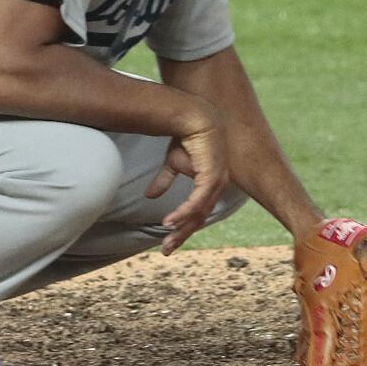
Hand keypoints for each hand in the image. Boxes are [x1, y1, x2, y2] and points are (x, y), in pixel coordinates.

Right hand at [145, 112, 228, 255]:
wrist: (191, 115)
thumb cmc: (185, 136)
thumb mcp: (173, 162)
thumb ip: (165, 179)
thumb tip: (150, 196)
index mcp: (210, 184)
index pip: (197, 212)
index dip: (182, 227)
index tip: (167, 241)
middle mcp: (217, 185)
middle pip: (199, 217)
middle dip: (182, 234)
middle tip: (166, 250)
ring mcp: (217, 181)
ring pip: (199, 213)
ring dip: (181, 227)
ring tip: (166, 238)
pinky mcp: (211, 175)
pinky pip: (197, 201)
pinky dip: (183, 213)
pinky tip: (170, 222)